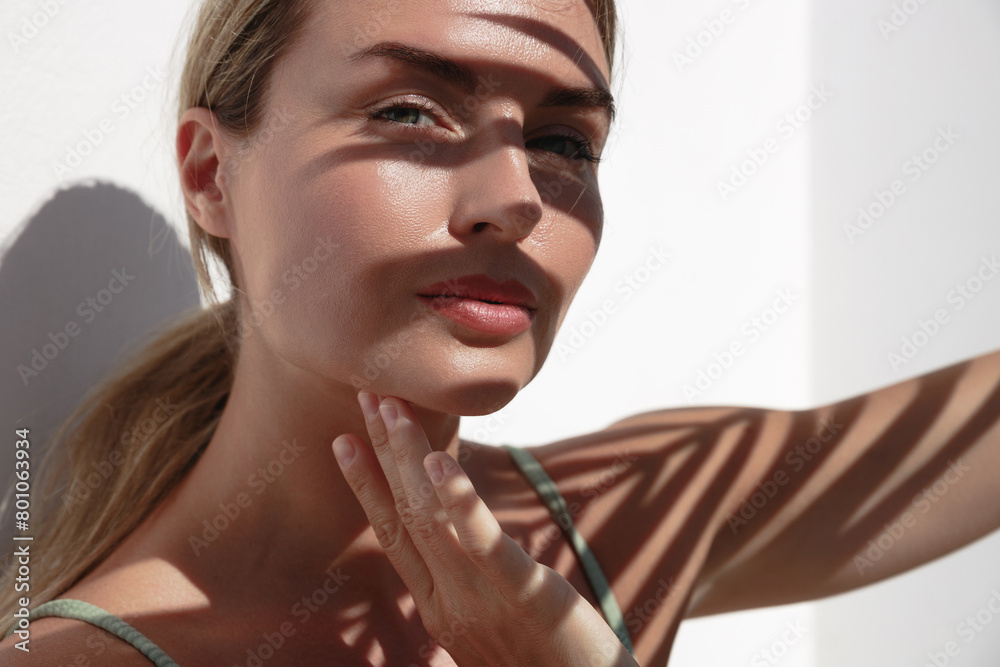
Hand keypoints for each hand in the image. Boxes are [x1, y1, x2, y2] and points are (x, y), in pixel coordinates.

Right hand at [331, 390, 637, 666]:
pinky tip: (441, 464)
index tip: (345, 441)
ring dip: (409, 457)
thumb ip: (469, 589)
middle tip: (364, 394)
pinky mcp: (525, 596)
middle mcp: (449, 602)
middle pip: (405, 514)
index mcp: (440, 607)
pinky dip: (459, 502)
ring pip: (432, 518)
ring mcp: (481, 600)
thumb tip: (458, 551)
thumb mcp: (496, 626)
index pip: (393, 535)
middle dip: (383, 451)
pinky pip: (483, 544)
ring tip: (391, 407)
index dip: (367, 485)